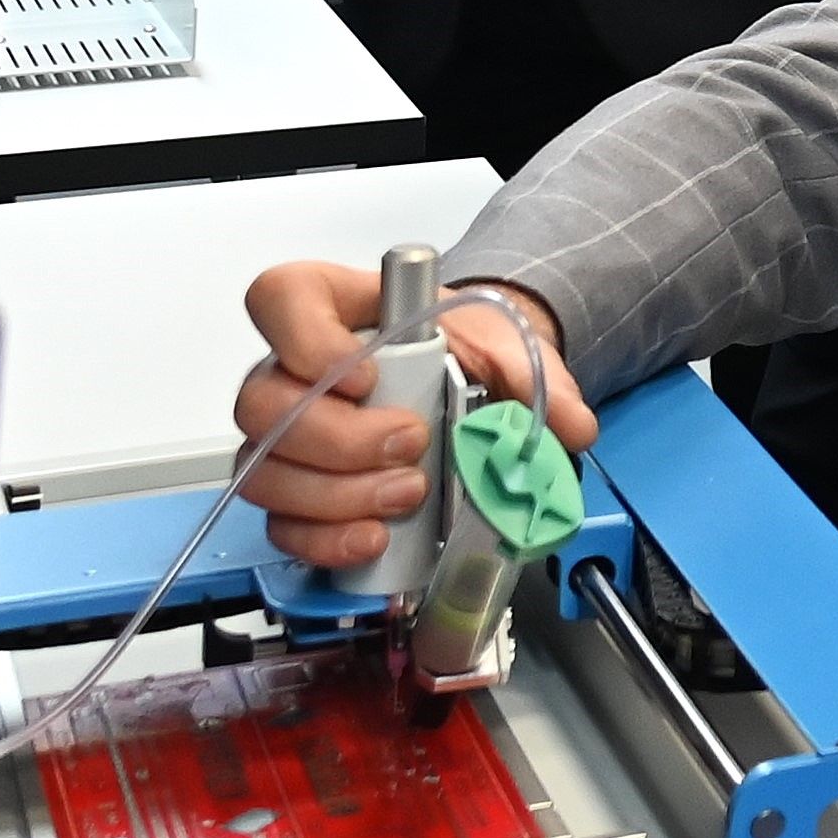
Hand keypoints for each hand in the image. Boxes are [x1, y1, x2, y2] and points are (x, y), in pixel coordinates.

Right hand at [232, 260, 597, 568]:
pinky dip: (325, 539)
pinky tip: (373, 538)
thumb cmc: (458, 349)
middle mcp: (290, 369)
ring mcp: (283, 434)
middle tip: (410, 444)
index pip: (280, 298)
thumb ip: (532, 373)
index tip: (369, 374)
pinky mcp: (291, 490)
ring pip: (264, 470)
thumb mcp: (499, 342)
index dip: (309, 340)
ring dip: (336, 495)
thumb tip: (573, 426)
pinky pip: (280, 523)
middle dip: (341, 438)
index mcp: (330, 307)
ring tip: (405, 494)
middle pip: (265, 402)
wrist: (461, 385)